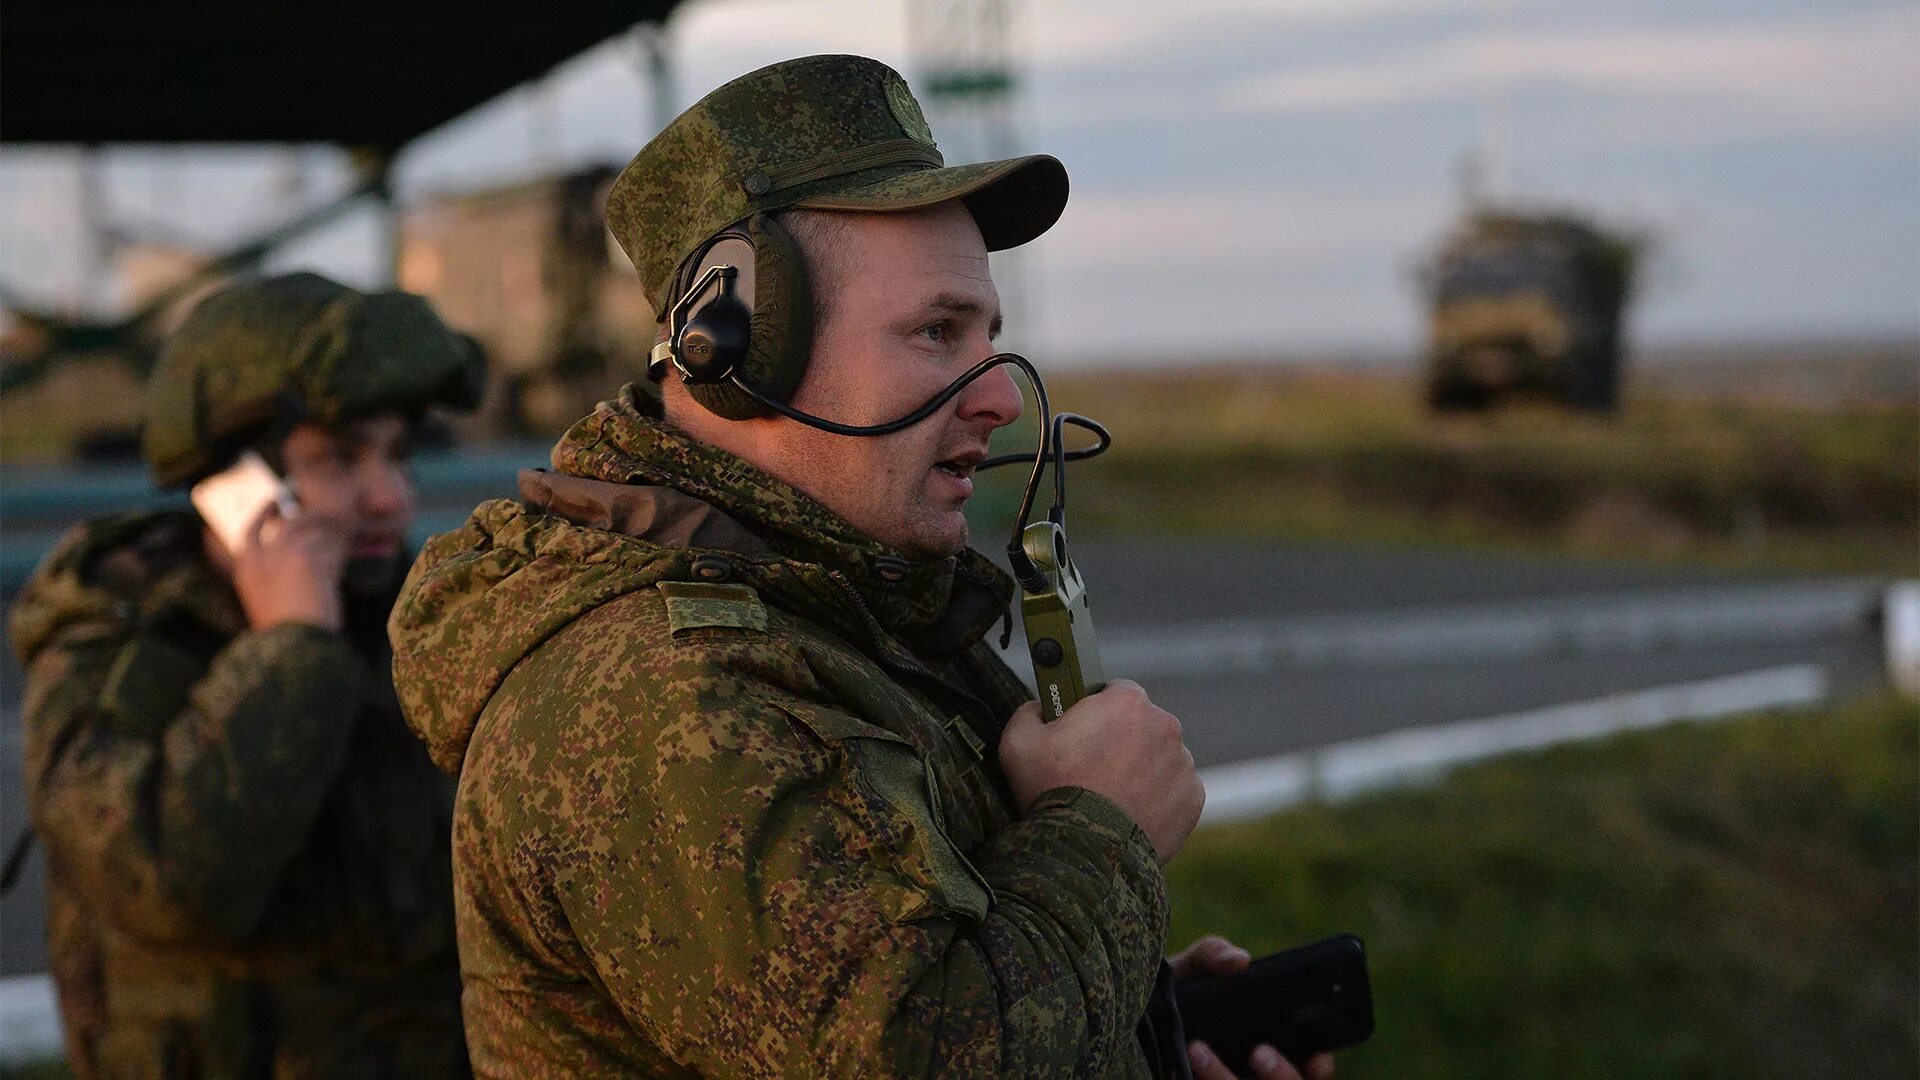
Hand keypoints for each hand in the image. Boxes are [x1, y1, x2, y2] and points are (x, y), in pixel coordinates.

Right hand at [230, 504, 349, 631]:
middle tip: (325, 516)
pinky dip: (339, 560)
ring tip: (342, 546)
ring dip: (333, 540)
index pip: (250, 529)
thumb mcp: (266, 601)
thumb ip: (275, 576)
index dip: (263, 512)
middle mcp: (263, 554)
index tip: (274, 501)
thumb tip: (302, 554)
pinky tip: (338, 573)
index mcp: (246, 567)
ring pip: (317, 534)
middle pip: (291, 522)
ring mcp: (286, 552)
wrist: (292, 645)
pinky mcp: (312, 556)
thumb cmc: (282, 633)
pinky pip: (332, 550)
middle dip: (311, 517)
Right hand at [998, 679, 1203, 862]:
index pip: (1118, 691)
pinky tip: (1130, 814)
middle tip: (1095, 768)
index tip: (1087, 729)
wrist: (1085, 852)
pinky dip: (1158, 799)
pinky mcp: (1193, 798)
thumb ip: (1029, 711)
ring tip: (1112, 797)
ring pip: (1161, 758)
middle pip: (1144, 724)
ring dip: (1142, 769)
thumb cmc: (1050, 791)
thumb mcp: (1018, 743)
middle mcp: (1165, 726)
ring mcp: (1183, 764)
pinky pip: (1175, 791)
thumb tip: (1039, 707)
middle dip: (1124, 739)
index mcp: (1127, 703)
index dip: (1100, 709)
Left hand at [1175, 935, 1333, 1079]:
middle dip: (1281, 1075)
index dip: (1320, 1065)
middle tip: (1259, 1052)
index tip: (1317, 1057)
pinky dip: (1203, 1078)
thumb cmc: (1167, 992)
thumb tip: (1239, 960)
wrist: (1124, 1009)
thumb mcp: (1188, 969)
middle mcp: (1250, 1072)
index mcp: (1264, 1043)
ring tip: (1198, 1050)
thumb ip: (1212, 954)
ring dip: (1224, 1078)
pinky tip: (1182, 1062)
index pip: (1309, 1065)